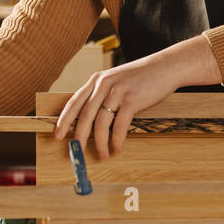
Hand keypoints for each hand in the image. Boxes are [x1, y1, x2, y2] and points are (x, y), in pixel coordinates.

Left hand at [53, 35, 220, 158]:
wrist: (166, 67)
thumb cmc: (142, 77)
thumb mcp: (117, 81)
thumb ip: (103, 94)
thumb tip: (91, 119)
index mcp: (97, 80)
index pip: (74, 102)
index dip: (64, 120)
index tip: (58, 135)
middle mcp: (103, 84)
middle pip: (84, 116)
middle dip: (79, 137)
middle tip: (76, 152)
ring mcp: (117, 92)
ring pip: (100, 123)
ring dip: (100, 143)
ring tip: (103, 155)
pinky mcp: (132, 100)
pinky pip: (119, 126)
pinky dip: (116, 141)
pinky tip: (117, 148)